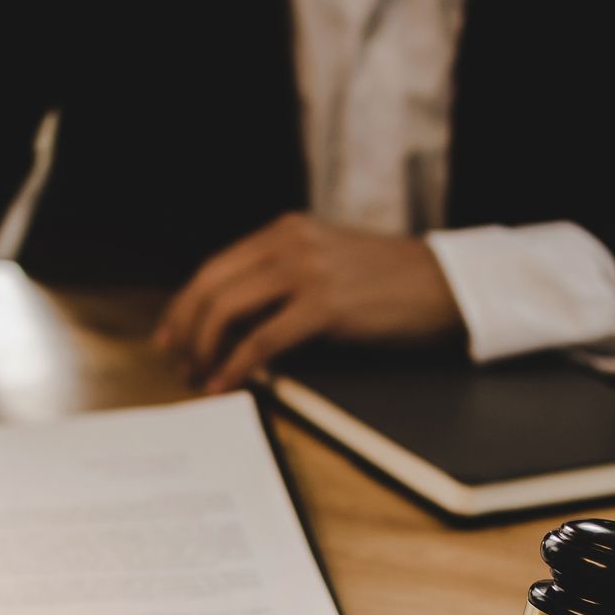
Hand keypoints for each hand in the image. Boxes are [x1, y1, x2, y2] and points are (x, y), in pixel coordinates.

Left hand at [154, 213, 464, 392]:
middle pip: (211, 286)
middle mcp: (290, 243)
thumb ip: (282, 279)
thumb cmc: (388, 282)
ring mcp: (307, 271)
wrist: (444, 284)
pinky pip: (263, 340)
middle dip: (186, 328)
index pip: (216, 266)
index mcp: (286, 231)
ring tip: (199, 375)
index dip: (185, 304)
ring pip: (227, 309)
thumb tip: (234, 323)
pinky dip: (237, 365)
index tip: (170, 334)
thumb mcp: (326, 264)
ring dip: (205, 348)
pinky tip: (228, 383)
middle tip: (176, 361)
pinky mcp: (325, 305)